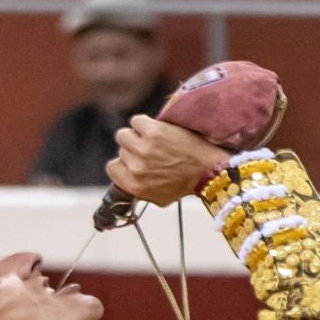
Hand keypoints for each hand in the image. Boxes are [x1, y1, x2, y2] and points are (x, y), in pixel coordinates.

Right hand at [107, 115, 227, 208]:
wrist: (207, 170)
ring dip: (136, 134)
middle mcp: (136, 168)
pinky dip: (144, 123)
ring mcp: (143, 149)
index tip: (134, 160)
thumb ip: (137, 189)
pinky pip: (136, 121)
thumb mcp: (157, 198)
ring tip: (151, 138)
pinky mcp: (153, 131)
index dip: (123, 162)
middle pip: (121, 150)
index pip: (112, 168)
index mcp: (134, 186)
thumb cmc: (183, 184)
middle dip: (133, 149)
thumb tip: (124, 179)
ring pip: (124, 134)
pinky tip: (156, 129)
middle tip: (150, 150)